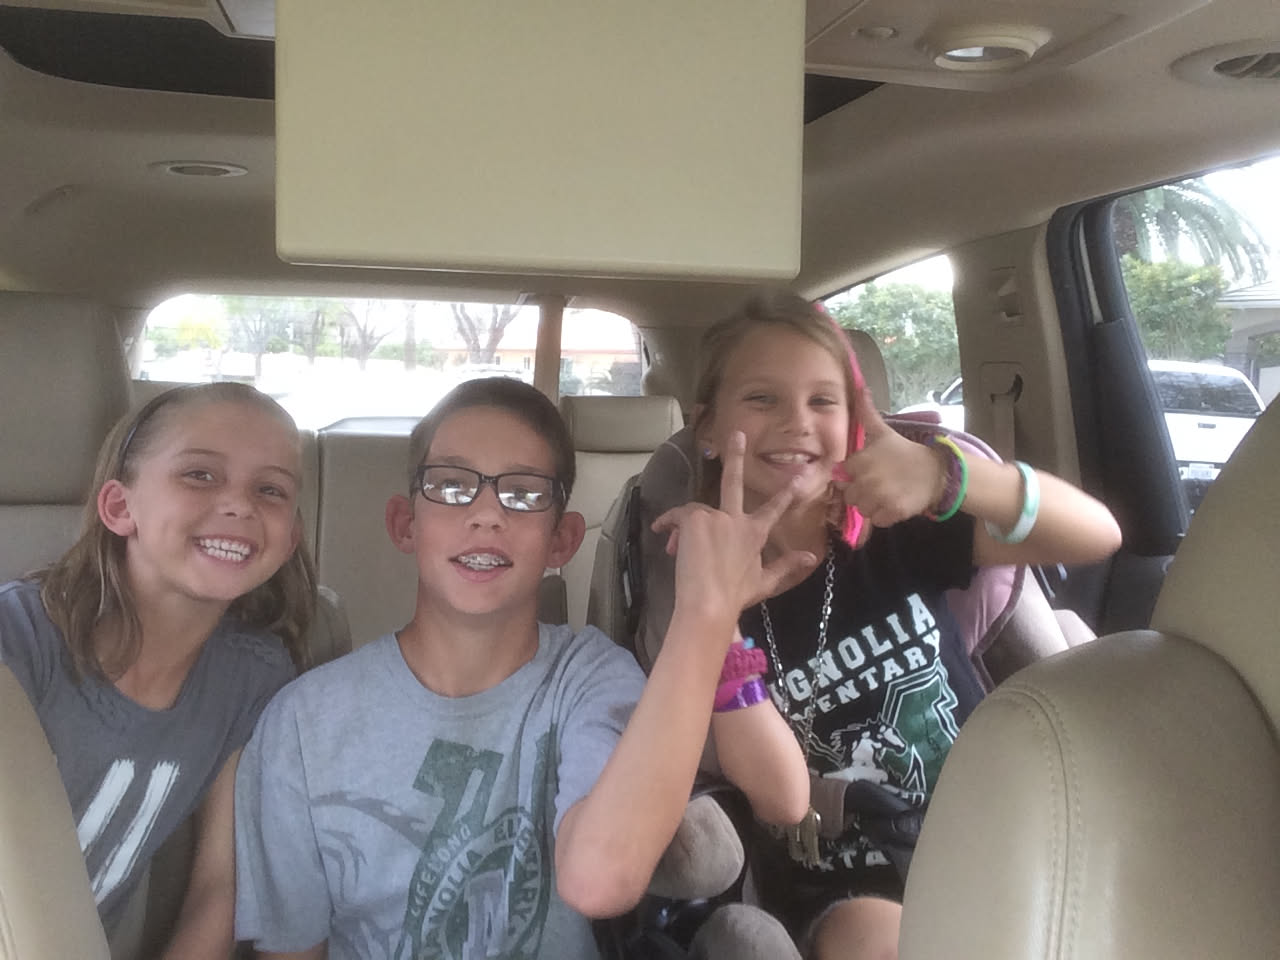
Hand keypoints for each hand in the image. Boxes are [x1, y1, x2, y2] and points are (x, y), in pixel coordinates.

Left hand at [651, 432, 818, 618]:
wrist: (709, 603)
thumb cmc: (736, 596)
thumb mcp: (765, 583)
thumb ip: (787, 565)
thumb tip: (812, 556)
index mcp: (755, 533)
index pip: (774, 508)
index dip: (788, 492)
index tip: (800, 475)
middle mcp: (736, 519)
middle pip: (735, 482)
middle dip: (737, 456)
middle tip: (737, 434)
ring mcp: (716, 517)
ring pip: (698, 511)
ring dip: (686, 524)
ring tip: (676, 545)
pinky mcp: (695, 519)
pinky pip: (680, 515)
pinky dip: (669, 522)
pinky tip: (661, 531)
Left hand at [834, 388, 947, 527]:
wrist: (937, 472)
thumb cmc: (906, 452)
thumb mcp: (884, 432)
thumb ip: (867, 414)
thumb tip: (860, 388)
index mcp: (860, 461)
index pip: (841, 474)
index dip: (852, 474)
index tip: (865, 472)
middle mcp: (866, 480)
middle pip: (849, 495)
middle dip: (860, 492)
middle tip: (877, 484)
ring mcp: (879, 498)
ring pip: (861, 509)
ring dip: (871, 505)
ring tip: (885, 494)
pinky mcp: (891, 513)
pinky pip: (876, 521)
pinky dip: (883, 516)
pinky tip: (893, 504)